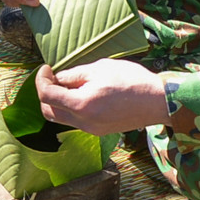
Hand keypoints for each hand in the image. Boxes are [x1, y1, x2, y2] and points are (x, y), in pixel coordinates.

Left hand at [36, 59, 166, 132]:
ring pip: (60, 119)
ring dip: (57, 103)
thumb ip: (74, 74)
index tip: (46, 69)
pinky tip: (81, 95)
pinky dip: (70, 109)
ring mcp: (91, 129)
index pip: (47, 95)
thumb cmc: (132, 80)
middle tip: (52, 77)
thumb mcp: (100, 68)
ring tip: (67, 85)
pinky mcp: (98, 131)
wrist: (158, 101)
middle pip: (48, 112)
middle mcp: (83, 122)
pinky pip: (75, 121)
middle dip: (44, 94)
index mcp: (81, 104)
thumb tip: (57, 78)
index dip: (41, 80)